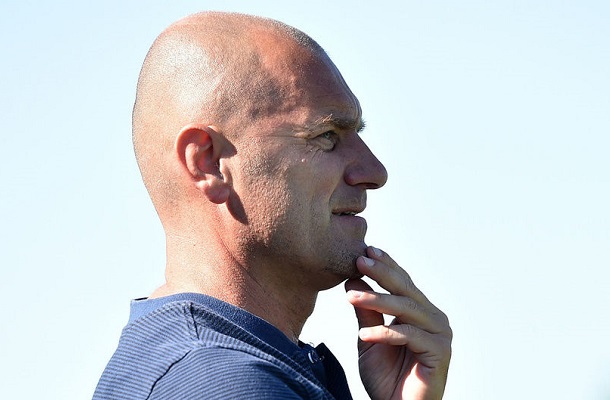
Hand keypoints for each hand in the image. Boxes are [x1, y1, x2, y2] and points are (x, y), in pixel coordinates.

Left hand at [345, 247, 451, 399]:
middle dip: (381, 273)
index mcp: (419, 312)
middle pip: (406, 289)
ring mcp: (440, 334)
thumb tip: (352, 280)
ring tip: (351, 297)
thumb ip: (365, 312)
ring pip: (406, 309)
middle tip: (359, 261)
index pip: (402, 282)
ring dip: (377, 300)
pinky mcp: (440, 352)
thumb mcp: (369, 339)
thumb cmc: (387, 378)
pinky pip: (409, 336)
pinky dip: (385, 333)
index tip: (365, 251)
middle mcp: (433, 318)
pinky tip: (364, 336)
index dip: (385, 265)